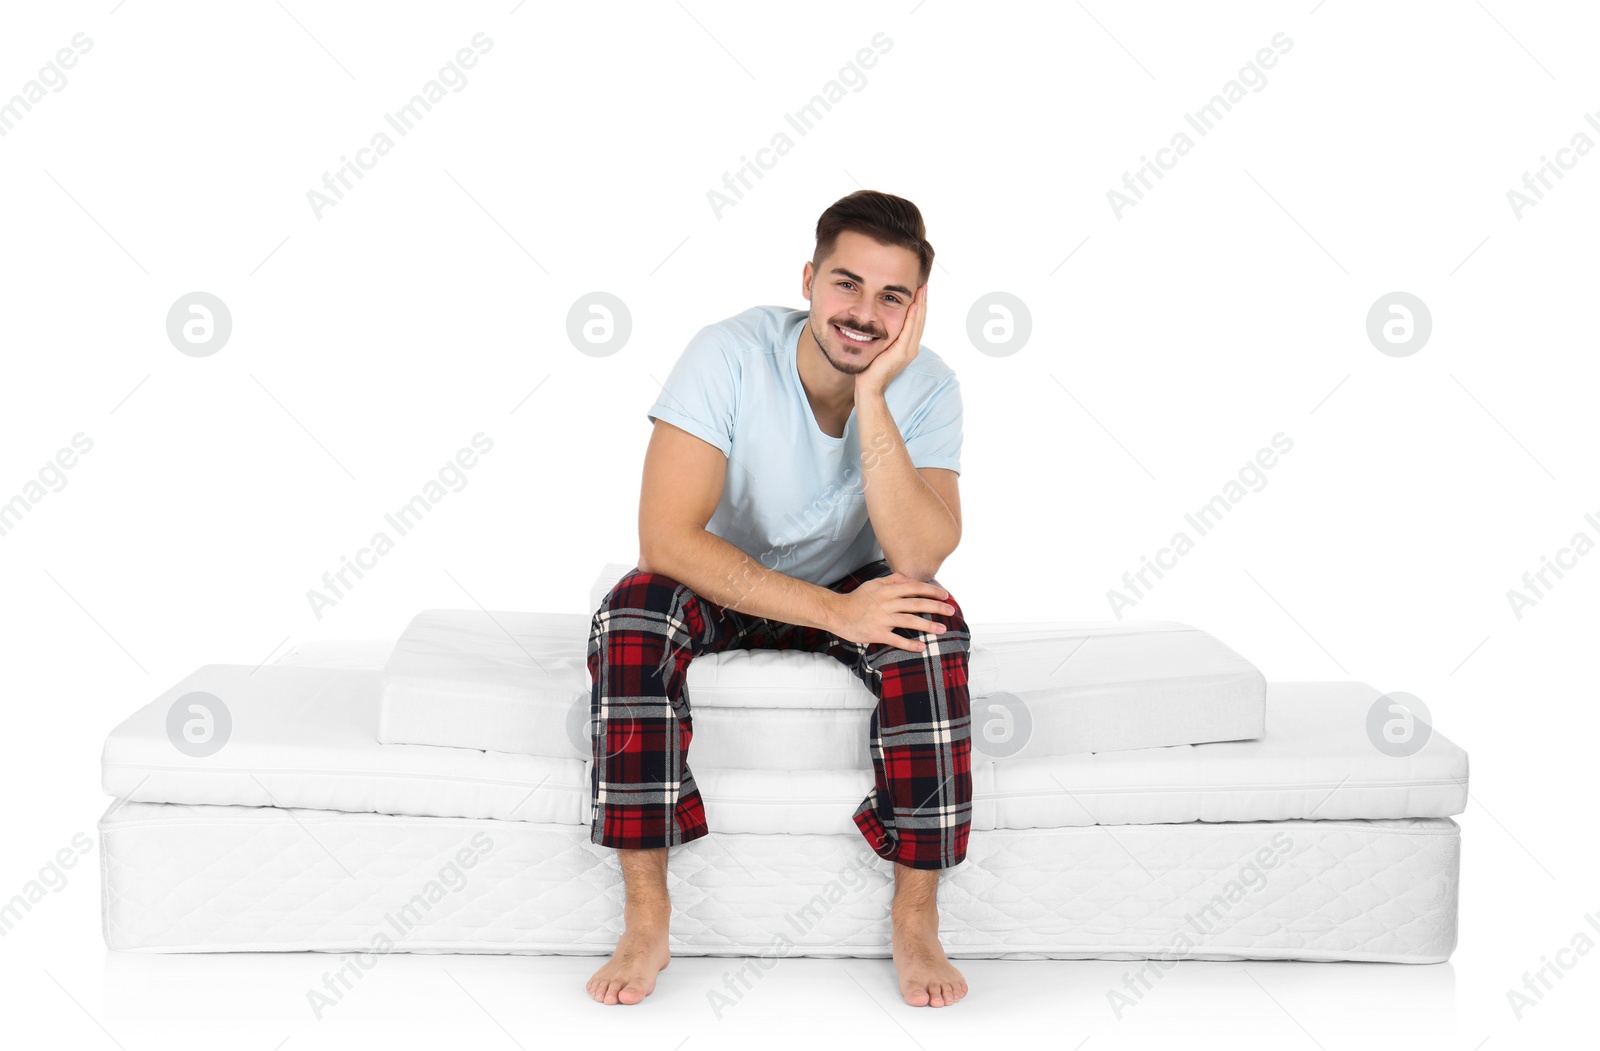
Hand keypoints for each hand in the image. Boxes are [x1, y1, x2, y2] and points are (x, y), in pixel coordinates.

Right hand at [828, 571, 953, 653]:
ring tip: (942, 629)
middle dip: (936, 607)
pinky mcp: (877, 633)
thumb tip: (909, 578)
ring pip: (909, 621)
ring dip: (928, 626)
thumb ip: (892, 580)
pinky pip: (896, 639)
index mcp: (887, 590)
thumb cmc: (857, 599)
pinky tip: (921, 647)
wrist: (837, 613)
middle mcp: (887, 603)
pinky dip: (909, 644)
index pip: (914, 588)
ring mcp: (882, 619)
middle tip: (951, 610)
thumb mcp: (873, 584)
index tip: (945, 595)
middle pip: (916, 603)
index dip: (931, 591)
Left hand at [854, 284, 926, 398]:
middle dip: (923, 302)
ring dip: (920, 306)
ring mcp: (908, 351)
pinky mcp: (901, 353)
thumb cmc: (871, 369)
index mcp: (908, 347)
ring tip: (922, 290)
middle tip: (924, 285)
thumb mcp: (881, 348)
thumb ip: (886, 337)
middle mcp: (912, 348)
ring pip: (917, 323)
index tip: (920, 291)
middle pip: (920, 320)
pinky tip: (914, 306)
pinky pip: (908, 331)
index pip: (916, 322)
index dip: (919, 306)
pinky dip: (912, 318)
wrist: (869, 387)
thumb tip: (879, 324)